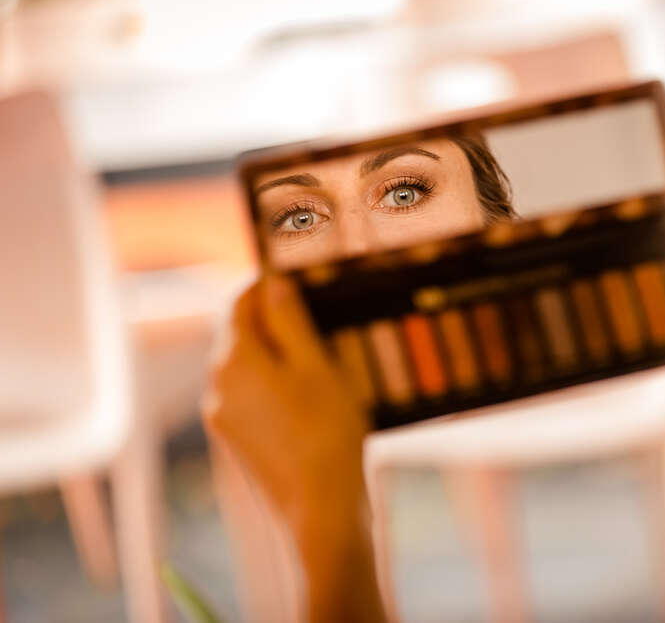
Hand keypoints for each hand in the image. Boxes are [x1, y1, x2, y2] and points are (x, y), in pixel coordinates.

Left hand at [204, 274, 382, 620]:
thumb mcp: (316, 365)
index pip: (239, 302)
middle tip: (316, 313)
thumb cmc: (325, 432)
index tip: (296, 276)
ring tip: (318, 355)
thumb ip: (290, 320)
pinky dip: (274, 382)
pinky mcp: (237, 440)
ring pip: (246, 366)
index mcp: (233, 358)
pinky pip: (250, 394)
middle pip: (240, 333)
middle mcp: (217, 384)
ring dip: (276, 352)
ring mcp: (223, 415)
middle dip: (273, 318)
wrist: (320, 509)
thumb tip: (272, 283)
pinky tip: (308, 394)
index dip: (266, 284)